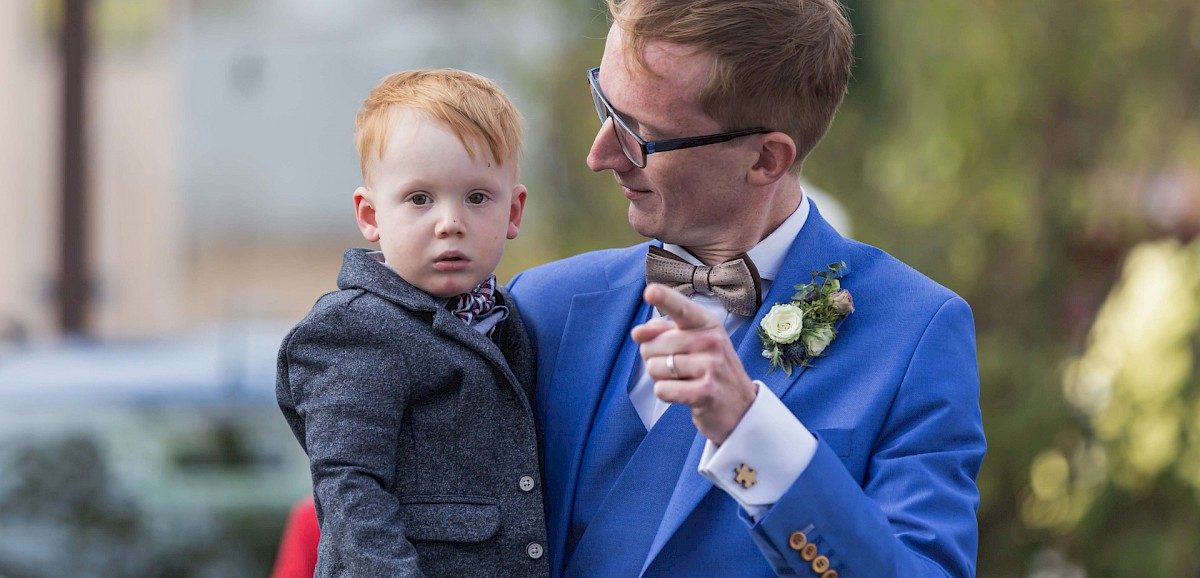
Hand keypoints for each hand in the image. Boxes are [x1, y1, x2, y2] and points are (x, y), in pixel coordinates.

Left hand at [631, 283, 758, 444]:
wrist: (739, 406)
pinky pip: (662, 389)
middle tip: (678, 366)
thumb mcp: (691, 342)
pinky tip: (683, 393)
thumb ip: (662, 331)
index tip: (649, 291)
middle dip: (654, 358)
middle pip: (652, 345)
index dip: (664, 298)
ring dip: (660, 378)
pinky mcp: (706, 392)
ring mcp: (711, 366)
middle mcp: (711, 340)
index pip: (681, 308)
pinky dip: (665, 393)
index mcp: (706, 323)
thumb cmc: (708, 368)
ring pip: (654, 368)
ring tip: (684, 380)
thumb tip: (638, 333)